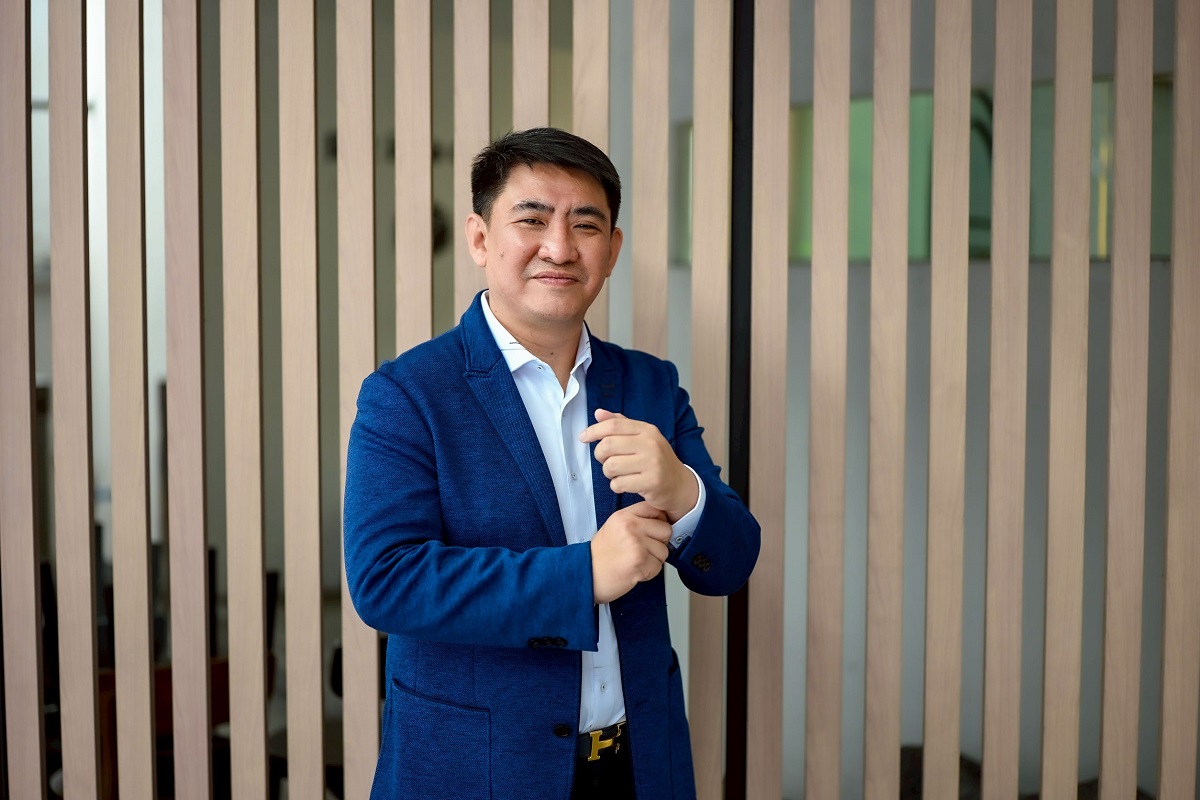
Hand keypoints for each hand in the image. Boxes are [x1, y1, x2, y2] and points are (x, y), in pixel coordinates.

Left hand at [579, 409, 699, 522]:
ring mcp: (652, 463)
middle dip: (600, 455)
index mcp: (647, 430)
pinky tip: (626, 484)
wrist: (680, 485)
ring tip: (619, 474)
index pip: (614, 425)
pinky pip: (619, 484)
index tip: (583, 437)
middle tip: (605, 461)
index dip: (594, 431)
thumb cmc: (656, 460)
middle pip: (608, 446)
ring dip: (609, 473)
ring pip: (611, 466)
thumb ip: (621, 425)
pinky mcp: (652, 482)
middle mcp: (651, 443)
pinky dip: (617, 486)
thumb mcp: (643, 438)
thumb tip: (599, 413)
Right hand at [590, 501, 671, 602]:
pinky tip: (635, 570)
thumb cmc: (600, 555)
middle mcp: (631, 527)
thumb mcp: (614, 527)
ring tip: (636, 561)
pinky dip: (649, 572)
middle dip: (659, 543)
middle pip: (665, 530)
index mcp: (624, 516)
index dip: (658, 522)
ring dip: (654, 560)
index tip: (651, 531)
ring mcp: (636, 544)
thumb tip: (660, 521)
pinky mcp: (640, 562)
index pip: (655, 510)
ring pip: (664, 550)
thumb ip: (635, 520)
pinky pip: (658, 566)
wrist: (588, 575)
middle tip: (643, 550)